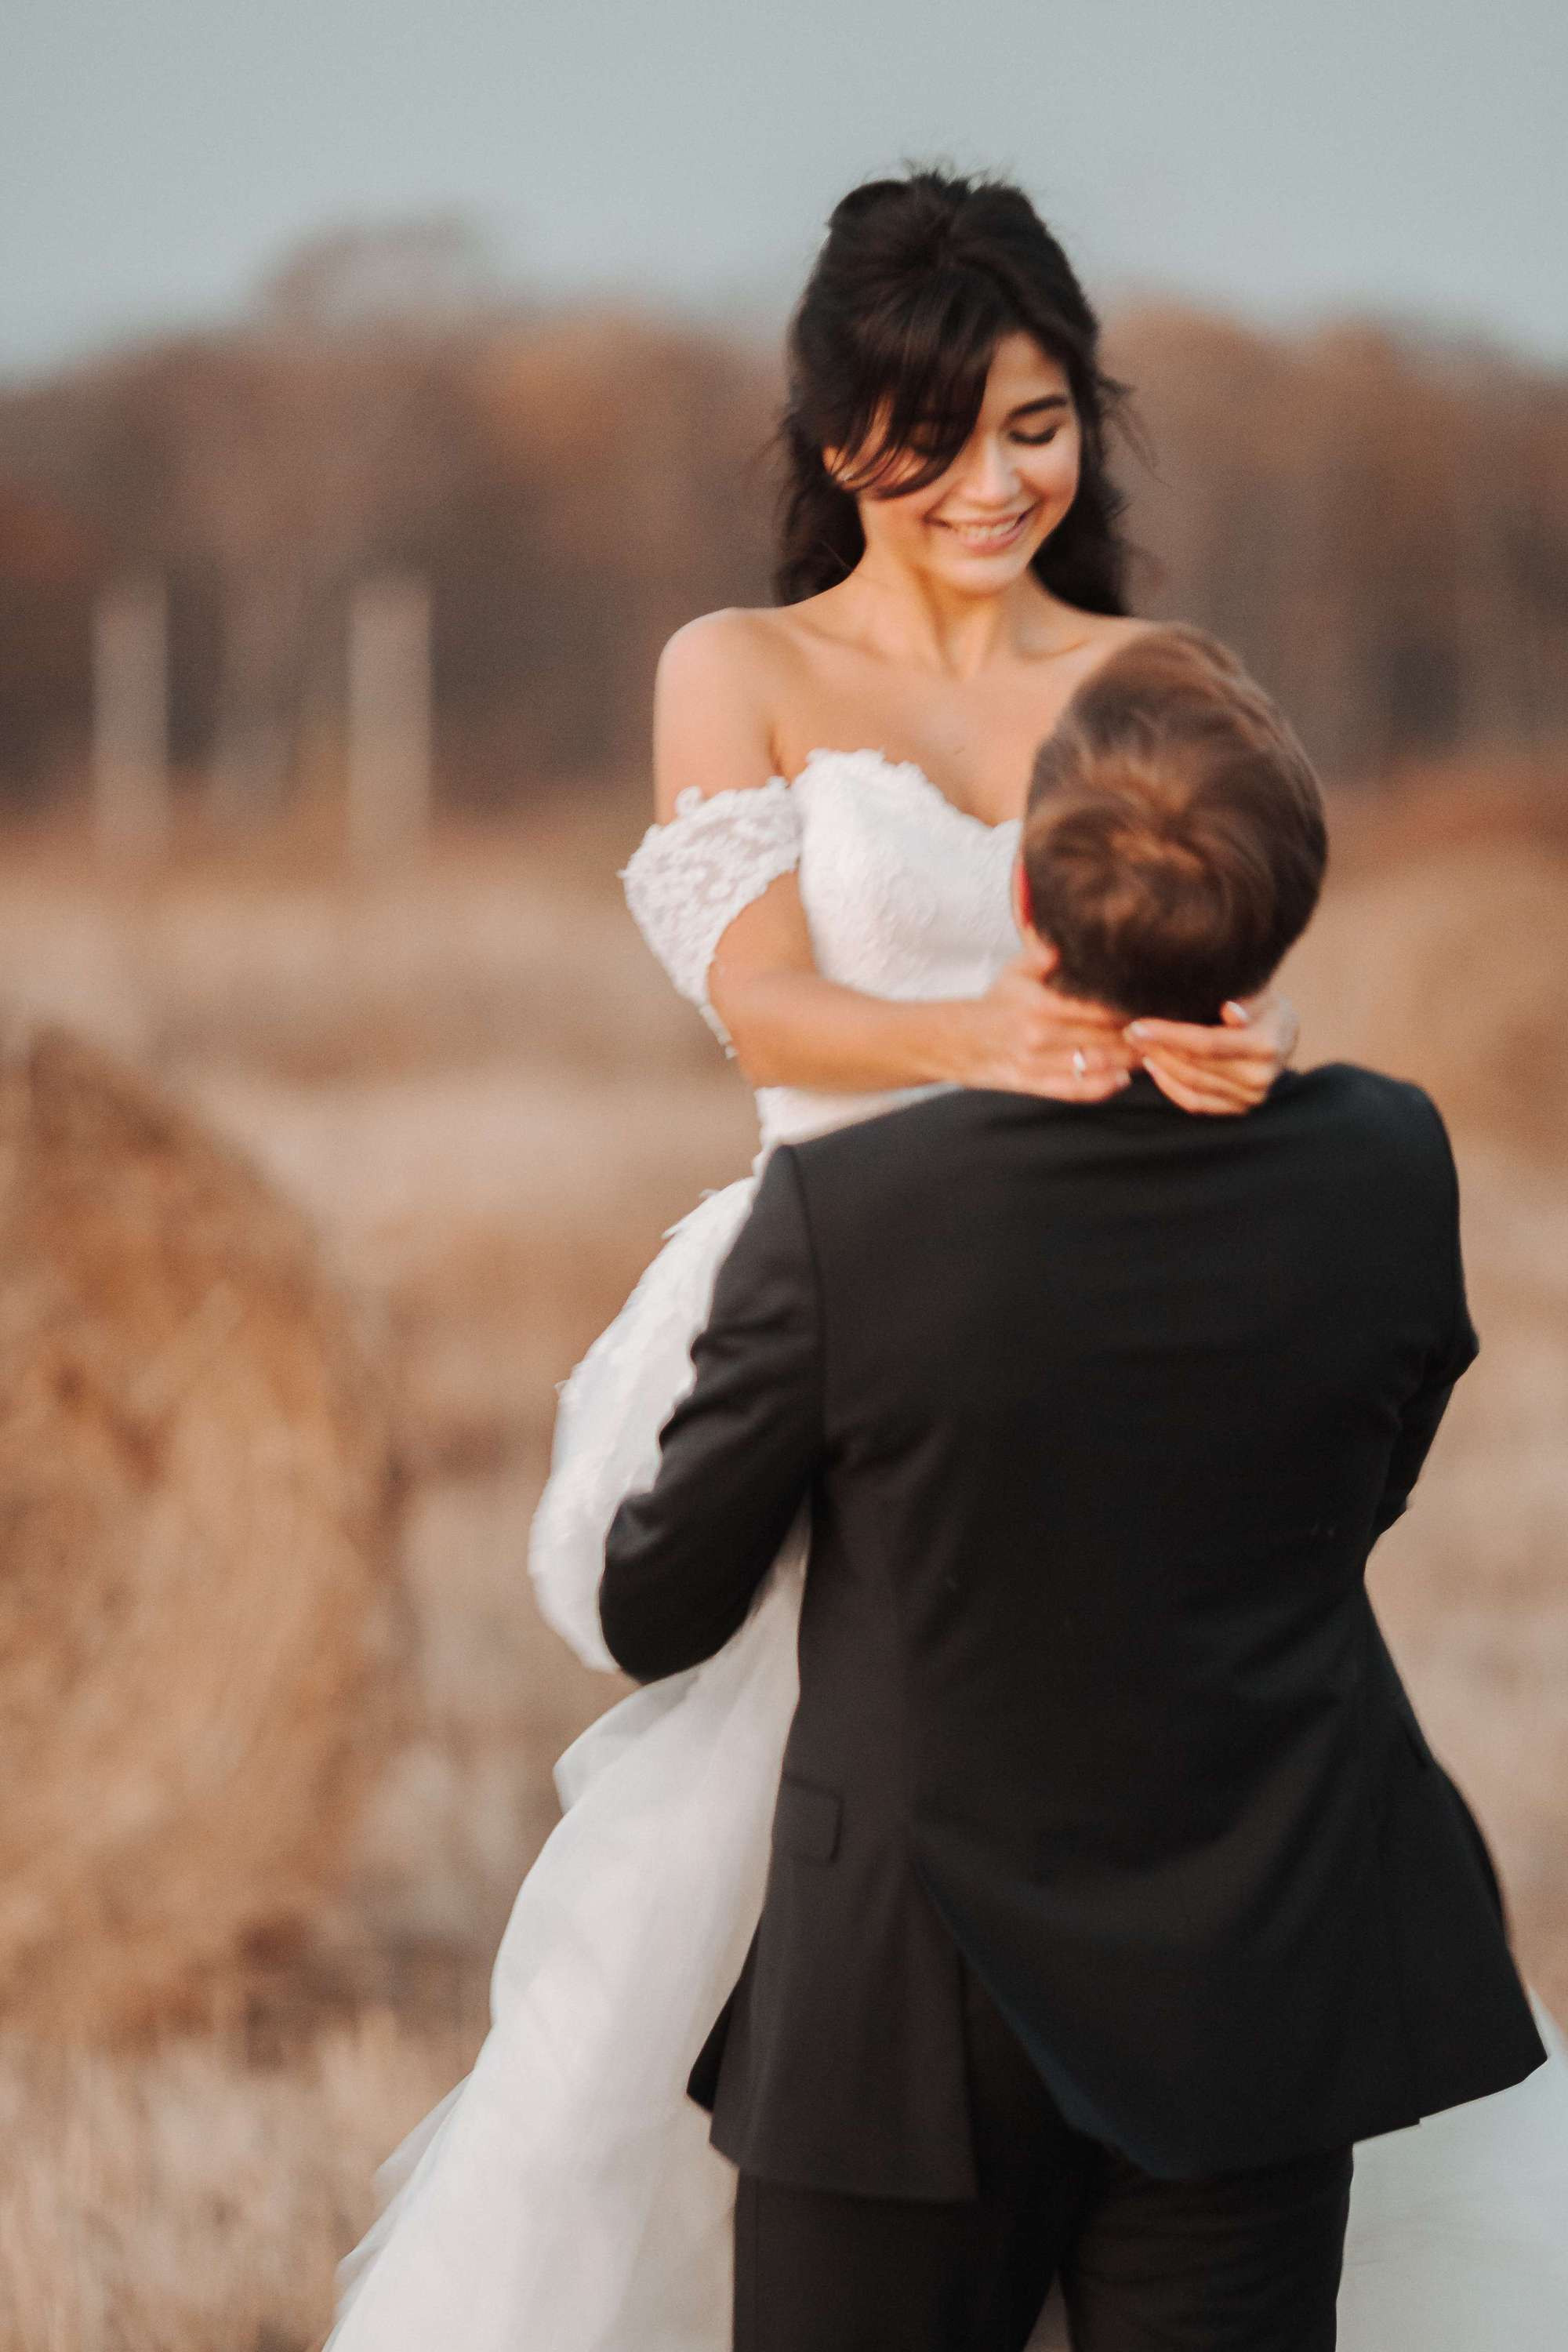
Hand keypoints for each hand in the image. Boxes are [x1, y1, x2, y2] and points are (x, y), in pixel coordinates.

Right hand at [953, 940, 1137, 1099]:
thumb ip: (1041, 954)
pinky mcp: (1034, 1085)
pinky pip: (1075, 1090)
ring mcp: (1037, 1064)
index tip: (1152, 1004)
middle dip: (1135, 1036)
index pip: (1097, 1008)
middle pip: (1103, 1037)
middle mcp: (1039, 1036)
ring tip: (1151, 1053)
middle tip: (1162, 1031)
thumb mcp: (1014, 972)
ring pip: (1095, 1064)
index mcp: (1039, 1004)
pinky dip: (1102, 1087)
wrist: (957, 1042)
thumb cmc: (995, 1005)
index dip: (1128, 1009)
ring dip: (1127, 1061)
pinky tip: (1123, 1079)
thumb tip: (1063, 942)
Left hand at [1125, 989, 1298, 1115]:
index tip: (1137, 1026)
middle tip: (1129, 1033)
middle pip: (1194, 1065)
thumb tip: (1230, 1011)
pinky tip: (1154, 1068)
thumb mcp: (1258, 994)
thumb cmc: (1263, 1006)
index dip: (1169, 1035)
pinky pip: (1196, 1102)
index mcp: (1265, 1045)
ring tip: (1139, 1046)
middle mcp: (1259, 1077)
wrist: (1283, 1035)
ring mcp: (1250, 1098)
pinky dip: (1170, 1087)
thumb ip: (1244, 1001)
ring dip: (1160, 1065)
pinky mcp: (1239, 1109)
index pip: (1206, 1043)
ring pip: (1191, 1083)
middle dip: (1157, 1048)